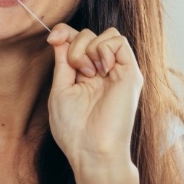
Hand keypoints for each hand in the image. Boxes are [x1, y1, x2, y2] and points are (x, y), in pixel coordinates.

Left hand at [46, 23, 142, 176]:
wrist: (92, 151)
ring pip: (106, 33)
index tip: (53, 39)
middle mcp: (102, 70)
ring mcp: (117, 70)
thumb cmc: (73, 128)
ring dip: (89, 48)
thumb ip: (63, 61)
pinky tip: (101, 69)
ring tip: (89, 74)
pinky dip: (104, 48)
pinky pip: (119, 41)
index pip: (77, 39)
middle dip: (75, 45)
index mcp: (85, 74)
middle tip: (77, 72)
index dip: (64, 32)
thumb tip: (60, 36)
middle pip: (88, 33)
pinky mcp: (130, 73)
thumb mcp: (60, 89)